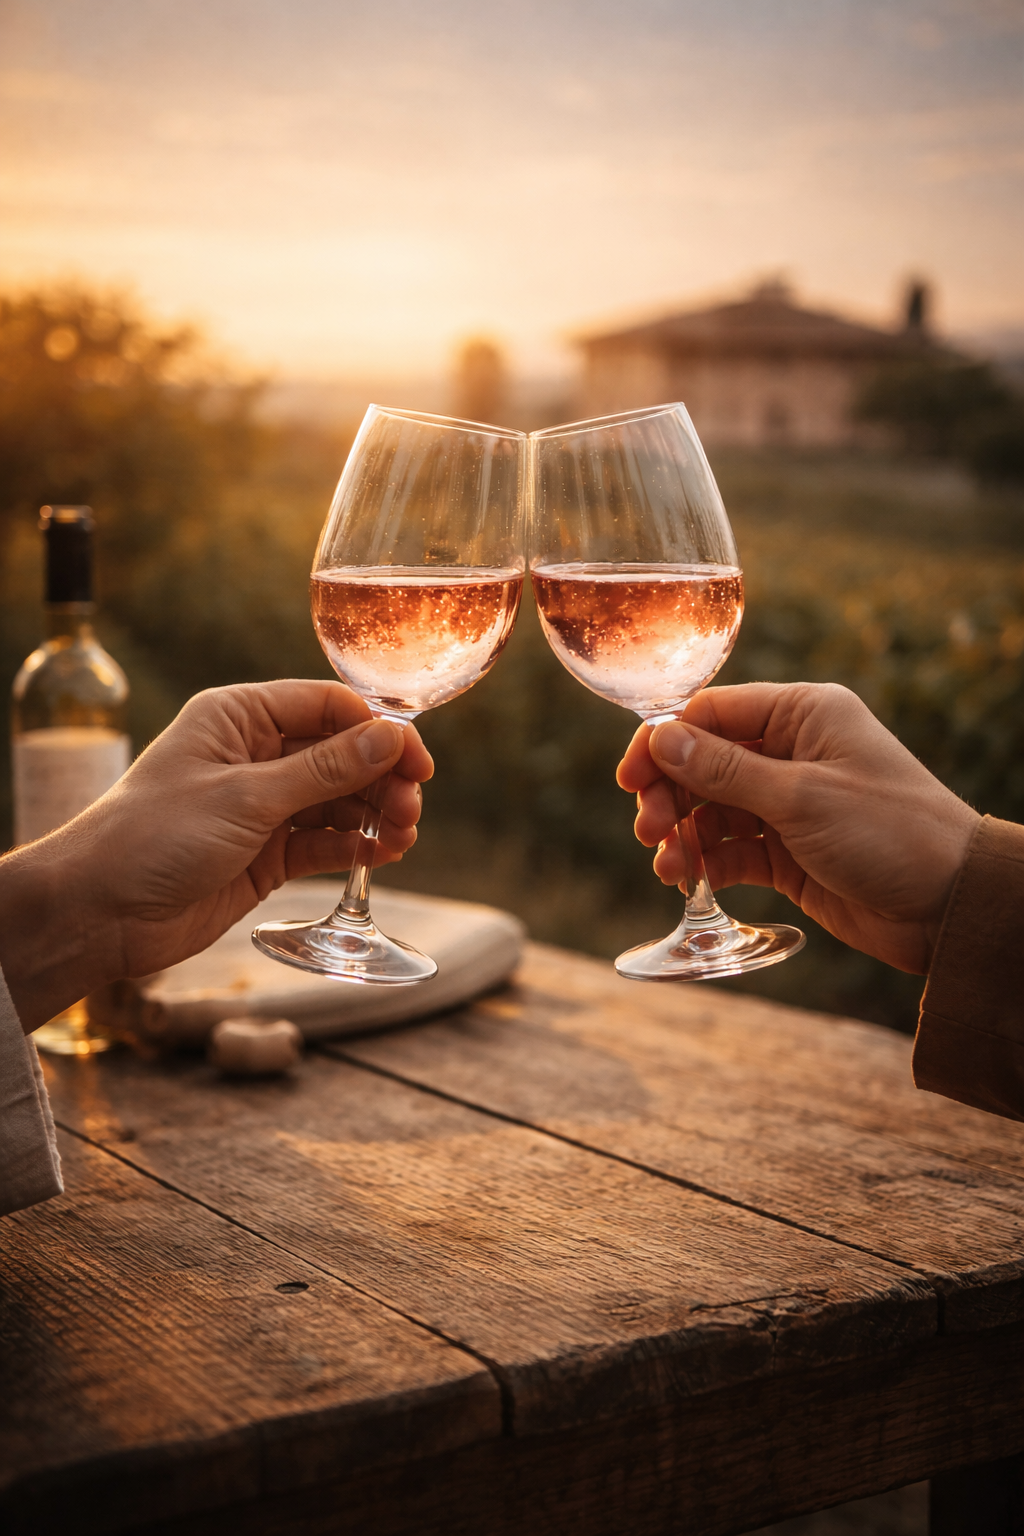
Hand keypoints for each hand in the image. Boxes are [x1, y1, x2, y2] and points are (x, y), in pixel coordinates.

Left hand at [0, 681, 432, 1030]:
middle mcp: (253, 755)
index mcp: (239, 717)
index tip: (416, 761)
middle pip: (339, 755)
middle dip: (380, 778)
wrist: (101, 912)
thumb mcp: (247, 797)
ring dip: (373, 814)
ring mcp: (261, 806)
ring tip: (402, 836)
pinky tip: (382, 854)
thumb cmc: (155, 836)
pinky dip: (354, 846)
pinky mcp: (266, 853)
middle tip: (409, 808)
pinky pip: (323, 841)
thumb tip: (391, 739)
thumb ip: (324, 770)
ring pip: (337, 800)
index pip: (326, 707)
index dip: (377, 731)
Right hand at [616, 682, 979, 974]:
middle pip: (704, 761)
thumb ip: (725, 770)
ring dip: (683, 833)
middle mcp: (792, 752)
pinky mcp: (788, 851)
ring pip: (712, 809)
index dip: (664, 742)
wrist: (950, 905)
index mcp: (803, 715)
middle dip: (670, 793)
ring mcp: (789, 803)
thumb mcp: (801, 798)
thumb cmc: (891, 833)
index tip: (630, 779)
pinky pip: (731, 848)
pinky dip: (706, 861)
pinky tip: (688, 878)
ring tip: (667, 864)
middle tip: (649, 828)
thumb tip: (660, 738)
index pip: (712, 713)